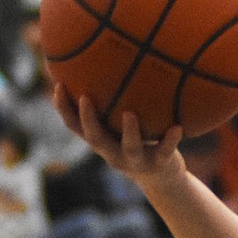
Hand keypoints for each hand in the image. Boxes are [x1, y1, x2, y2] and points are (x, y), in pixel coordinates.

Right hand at [52, 86, 185, 182]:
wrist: (163, 177)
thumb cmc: (140, 142)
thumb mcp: (122, 125)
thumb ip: (114, 104)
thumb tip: (107, 60)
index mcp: (101, 142)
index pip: (75, 126)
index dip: (64, 109)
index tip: (59, 85)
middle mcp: (113, 153)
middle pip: (95, 139)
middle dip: (89, 119)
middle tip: (85, 97)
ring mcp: (136, 161)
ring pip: (130, 148)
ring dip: (129, 131)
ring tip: (129, 114)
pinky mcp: (159, 165)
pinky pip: (165, 152)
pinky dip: (170, 140)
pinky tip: (178, 127)